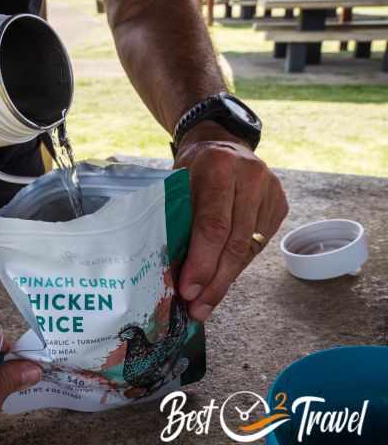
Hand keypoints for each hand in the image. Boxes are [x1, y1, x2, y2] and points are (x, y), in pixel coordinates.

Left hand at [175, 121, 287, 321]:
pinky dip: (238, 265)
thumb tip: (171, 273)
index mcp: (219, 168)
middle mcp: (251, 177)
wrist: (222, 143)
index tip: (188, 291)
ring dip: (226, 279)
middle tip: (198, 309)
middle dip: (215, 281)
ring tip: (206, 303)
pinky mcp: (280, 204)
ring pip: (249, 248)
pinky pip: (258, 245)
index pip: (213, 225)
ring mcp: (271, 191)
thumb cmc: (192, 169)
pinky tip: (221, 280)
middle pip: (235, 242)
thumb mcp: (177, 183)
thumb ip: (177, 219)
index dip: (201, 262)